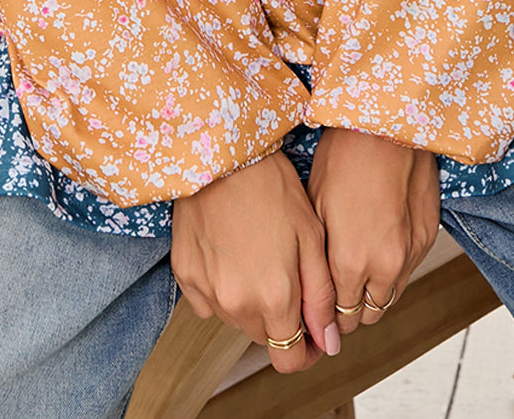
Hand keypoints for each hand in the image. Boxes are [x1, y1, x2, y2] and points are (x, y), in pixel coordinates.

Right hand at [171, 149, 341, 371]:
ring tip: (259, 256)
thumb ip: (320, 296)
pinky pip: (208, 300)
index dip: (304, 351)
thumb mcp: (311, 235)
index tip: (310, 333)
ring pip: (236, 319)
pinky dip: (222, 288)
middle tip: (287, 278)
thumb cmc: (270, 185)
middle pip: (262, 338)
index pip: (288, 359)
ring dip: (251, 303)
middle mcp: (237, 303)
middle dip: (279, 320)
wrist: (222, 153)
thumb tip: (328, 341)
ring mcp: (206, 290)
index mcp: (274, 297)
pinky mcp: (184, 274)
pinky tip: (231, 253)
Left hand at [306, 127, 440, 335]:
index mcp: (348, 262)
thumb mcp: (315, 208)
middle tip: (336, 291)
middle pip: (366, 317)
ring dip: (373, 293)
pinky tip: (378, 247)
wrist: (386, 127)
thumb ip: (318, 259)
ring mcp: (409, 254)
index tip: (320, 307)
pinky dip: (392, 271)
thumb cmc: (343, 158)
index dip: (326, 316)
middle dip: (350, 310)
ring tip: (357, 269)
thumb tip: (314, 290)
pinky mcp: (427, 239)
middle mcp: (383, 267)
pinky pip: (408, 273)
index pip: (338, 317)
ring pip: (389, 298)